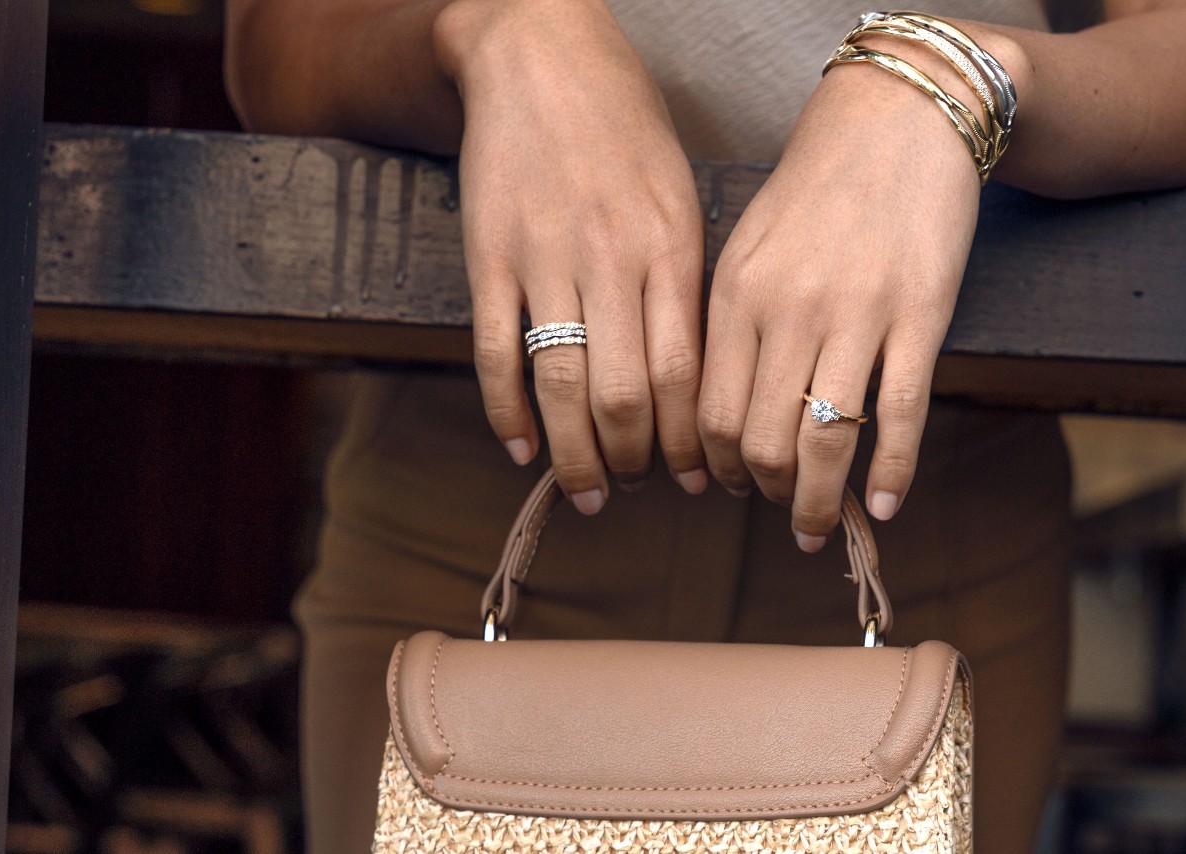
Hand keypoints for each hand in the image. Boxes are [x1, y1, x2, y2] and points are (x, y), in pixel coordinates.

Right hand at [436, 0, 707, 511]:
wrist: (539, 53)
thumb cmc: (622, 124)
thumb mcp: (678, 192)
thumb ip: (684, 279)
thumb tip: (691, 373)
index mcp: (670, 247)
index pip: (685, 375)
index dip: (690, 442)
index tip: (698, 479)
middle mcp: (611, 260)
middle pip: (626, 395)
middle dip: (636, 461)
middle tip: (638, 488)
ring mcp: (544, 259)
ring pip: (561, 386)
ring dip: (575, 455)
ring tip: (587, 492)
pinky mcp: (487, 256)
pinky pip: (496, 352)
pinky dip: (506, 412)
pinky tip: (521, 449)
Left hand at [699, 62, 981, 547]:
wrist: (898, 118)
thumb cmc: (815, 188)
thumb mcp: (748, 245)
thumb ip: (729, 324)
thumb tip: (714, 411)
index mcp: (735, 295)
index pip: (707, 414)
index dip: (715, 467)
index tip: (727, 487)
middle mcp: (788, 311)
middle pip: (760, 440)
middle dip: (765, 494)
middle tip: (778, 510)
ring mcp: (857, 315)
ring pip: (825, 441)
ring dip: (819, 503)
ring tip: (820, 529)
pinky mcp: (921, 315)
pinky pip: (901, 414)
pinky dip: (892, 472)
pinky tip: (884, 506)